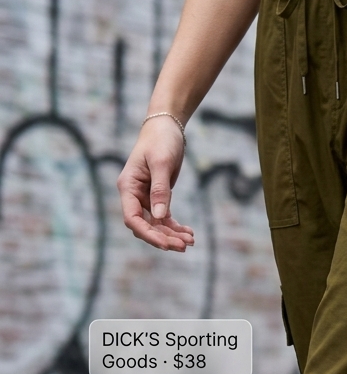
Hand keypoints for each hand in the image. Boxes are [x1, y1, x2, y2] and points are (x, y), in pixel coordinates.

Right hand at [117, 117, 194, 252]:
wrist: (167, 127)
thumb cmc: (161, 141)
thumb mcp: (161, 163)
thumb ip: (160, 190)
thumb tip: (158, 217)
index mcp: (128, 187)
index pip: (132, 218)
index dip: (148, 234)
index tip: (166, 244)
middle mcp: (134, 195)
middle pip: (145, 225)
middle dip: (164, 237)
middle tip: (185, 246)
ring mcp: (145, 197)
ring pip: (156, 224)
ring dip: (172, 234)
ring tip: (191, 241)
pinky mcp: (158, 197)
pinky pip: (164, 217)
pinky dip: (176, 227)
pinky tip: (189, 233)